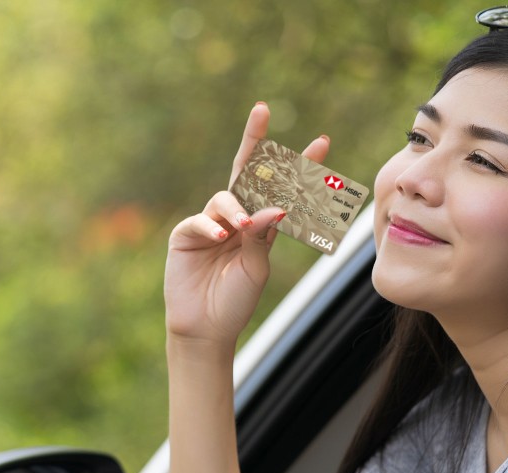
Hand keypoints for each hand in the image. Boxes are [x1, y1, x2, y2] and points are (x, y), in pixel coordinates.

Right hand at [164, 102, 329, 346]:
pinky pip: (200, 220)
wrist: (207, 328)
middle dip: (254, 140)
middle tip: (262, 109)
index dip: (300, 165)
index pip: (281, 188)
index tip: (322, 141)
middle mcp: (235, 217)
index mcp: (259, 225)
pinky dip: (212, 226)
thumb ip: (262, 235)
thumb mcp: (257, 266)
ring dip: (237, 208)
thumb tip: (274, 205)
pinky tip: (221, 237)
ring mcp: (209, 223)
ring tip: (240, 229)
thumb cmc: (235, 300)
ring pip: (226, 197)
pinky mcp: (185, 234)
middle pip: (246, 171)